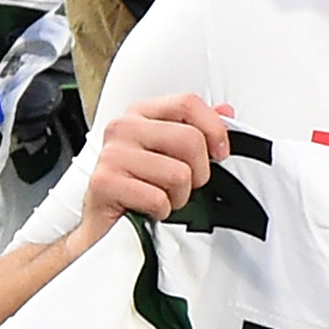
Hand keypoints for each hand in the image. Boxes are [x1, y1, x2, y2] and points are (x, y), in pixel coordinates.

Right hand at [73, 94, 233, 247]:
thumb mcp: (169, 153)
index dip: (214, 129)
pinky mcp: (105, 183)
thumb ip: (197, 129)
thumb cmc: (138, 187)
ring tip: (162, 198)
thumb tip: (226, 112)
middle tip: (184, 186)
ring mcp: (112, 154)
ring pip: (179, 174)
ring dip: (179, 197)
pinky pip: (158, 199)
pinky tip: (148, 210)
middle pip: (190, 140)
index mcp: (142, 113)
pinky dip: (161, 211)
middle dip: (198, 173)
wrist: (102, 225)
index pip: (187, 103)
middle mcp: (124, 127)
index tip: (220, 153)